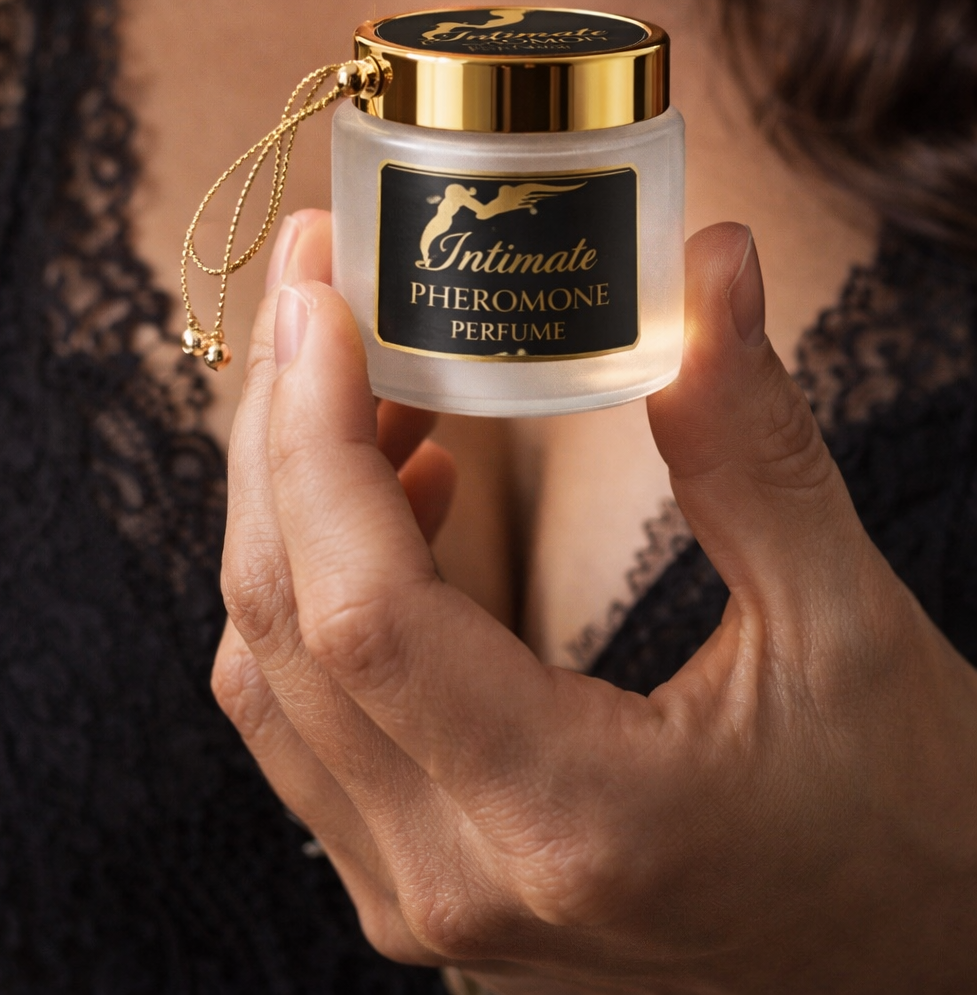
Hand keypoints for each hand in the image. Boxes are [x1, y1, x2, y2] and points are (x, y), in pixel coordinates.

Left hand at [212, 211, 976, 993]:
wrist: (912, 979)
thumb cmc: (908, 826)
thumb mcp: (843, 624)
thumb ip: (750, 441)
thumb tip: (707, 264)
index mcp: (567, 816)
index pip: (362, 608)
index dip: (315, 433)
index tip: (323, 294)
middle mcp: (456, 877)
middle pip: (286, 624)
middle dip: (280, 431)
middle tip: (319, 286)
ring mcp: (423, 897)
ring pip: (276, 674)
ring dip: (291, 504)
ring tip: (363, 370)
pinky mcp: (424, 881)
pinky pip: (313, 719)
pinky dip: (320, 587)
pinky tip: (408, 489)